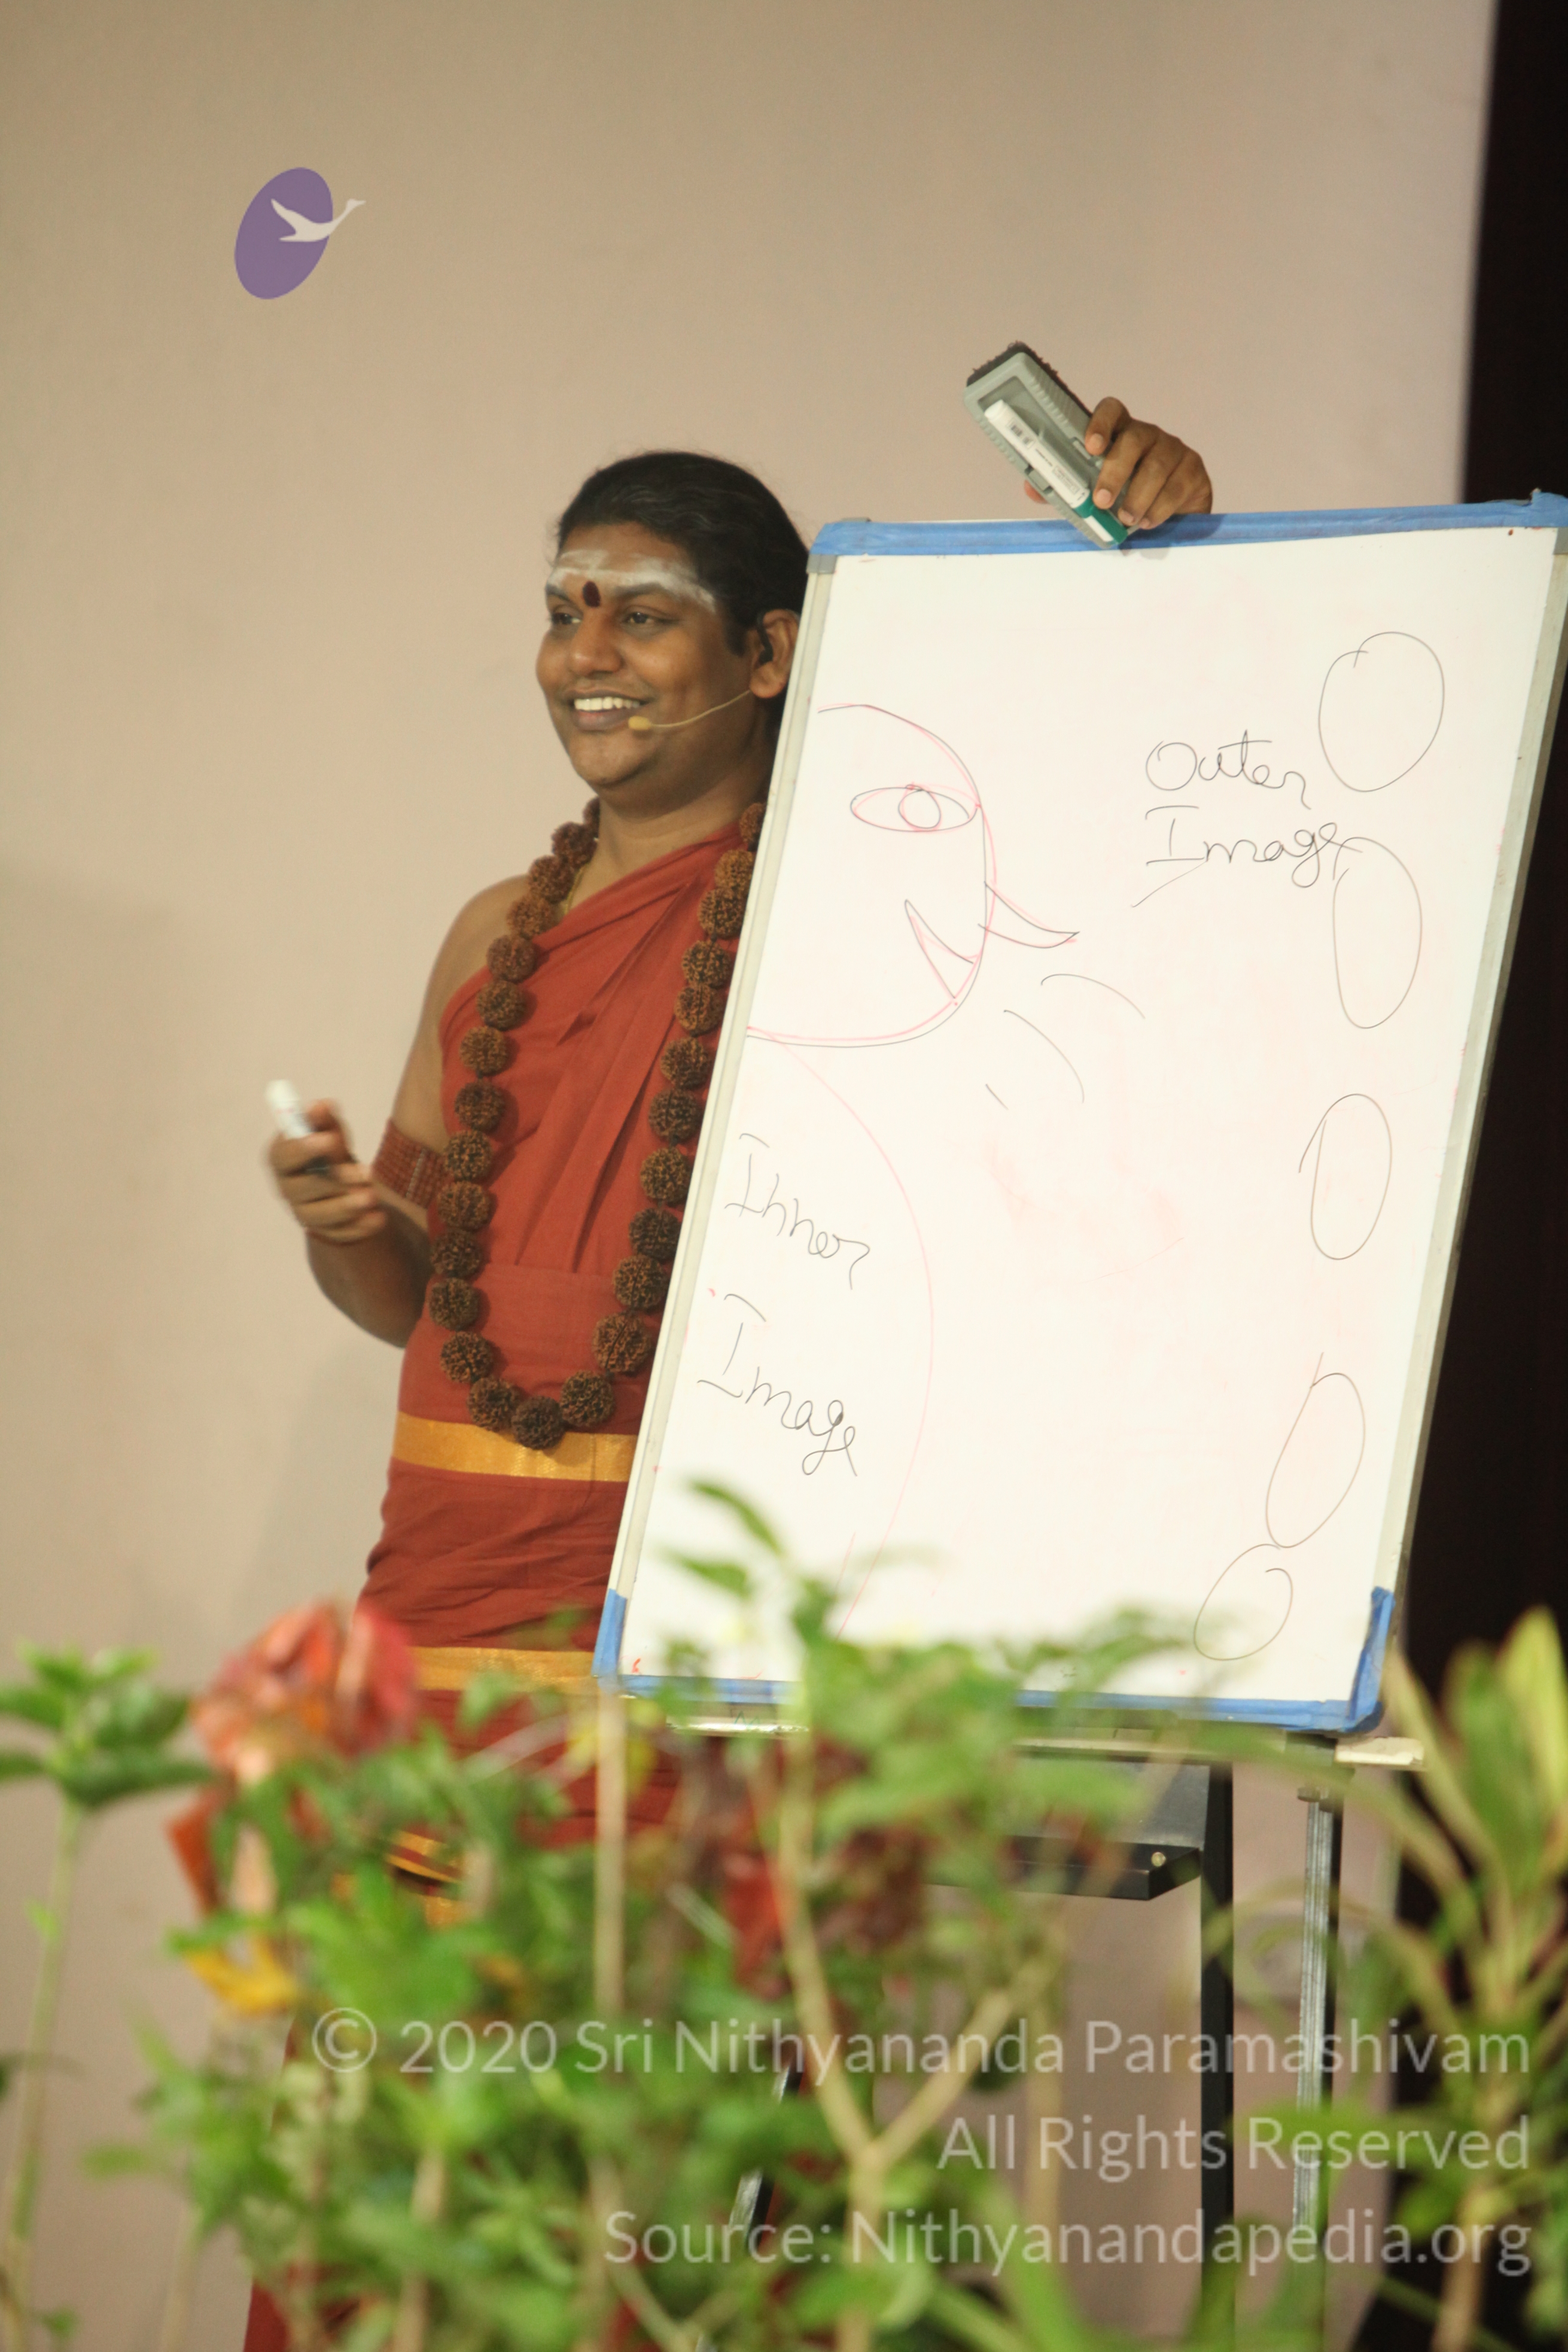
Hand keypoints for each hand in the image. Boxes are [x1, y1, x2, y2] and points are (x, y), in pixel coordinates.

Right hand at [266, 1100, 387, 1246]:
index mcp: (282, 1158)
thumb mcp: (328, 1130)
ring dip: (347, 1207)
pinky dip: (360, 1227)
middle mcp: (287, 1188)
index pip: (284, 1155)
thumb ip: (323, 1119)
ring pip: (320, 1215)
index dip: (304, 1148)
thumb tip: (322, 1106)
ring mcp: (303, 1213)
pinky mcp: (324, 1231)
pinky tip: (379, 1218)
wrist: (340, 1180)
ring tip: (372, 1197)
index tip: (331, 1139)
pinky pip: (339, 1233)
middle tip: (367, 1173)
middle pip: (303, 1188)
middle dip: (335, 1180)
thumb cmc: (329, 1149)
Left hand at [1026, 397, 1212, 530]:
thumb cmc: (1126, 500)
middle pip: (1134, 440)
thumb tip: (1031, 488)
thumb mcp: (1095, 494)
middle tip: (1101, 501)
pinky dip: (1160, 507)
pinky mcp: (1194, 470)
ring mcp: (1174, 450)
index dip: (1101, 423)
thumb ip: (1067, 489)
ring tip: (1126, 520)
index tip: (1091, 447)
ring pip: (1157, 465)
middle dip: (1116, 471)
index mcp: (1121, 434)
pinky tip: (1148, 521)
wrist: (1173, 519)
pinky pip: (1177, 486)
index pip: (1113, 410)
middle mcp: (1149, 435)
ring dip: (1138, 495)